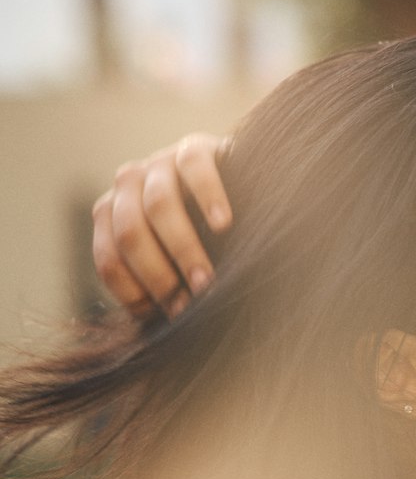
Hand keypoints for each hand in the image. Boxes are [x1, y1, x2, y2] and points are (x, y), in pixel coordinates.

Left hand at [91, 133, 232, 317]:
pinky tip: (225, 225)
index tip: (169, 317)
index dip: (134, 293)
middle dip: (160, 275)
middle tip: (191, 305)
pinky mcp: (194, 146)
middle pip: (130, 233)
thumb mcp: (174, 264)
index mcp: (112, 216)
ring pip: (159, 204)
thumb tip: (154, 333)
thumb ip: (160, 285)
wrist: (244, 188)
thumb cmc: (205, 240)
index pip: (108, 259)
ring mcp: (159, 162)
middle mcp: (127, 185)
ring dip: (183, 248)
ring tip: (207, 280)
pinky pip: (194, 168)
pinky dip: (209, 198)